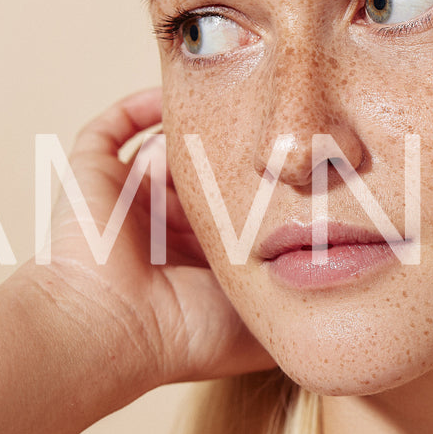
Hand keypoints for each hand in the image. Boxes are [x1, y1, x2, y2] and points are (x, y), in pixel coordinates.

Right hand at [12, 87, 274, 401]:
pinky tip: (178, 99)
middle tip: (272, 129)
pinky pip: (115, 126)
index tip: (300, 167)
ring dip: (199, 129)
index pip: (233, 204)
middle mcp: (160, 224)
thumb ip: (291, 287)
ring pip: (167, 144)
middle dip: (236, 151)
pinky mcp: (92, 174)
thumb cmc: (188, 334)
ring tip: (236, 108)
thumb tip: (340, 270)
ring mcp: (126, 198)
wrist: (113, 331)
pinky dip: (143, 106)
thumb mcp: (259, 313)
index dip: (262, 187)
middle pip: (204, 170)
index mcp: (196, 256)